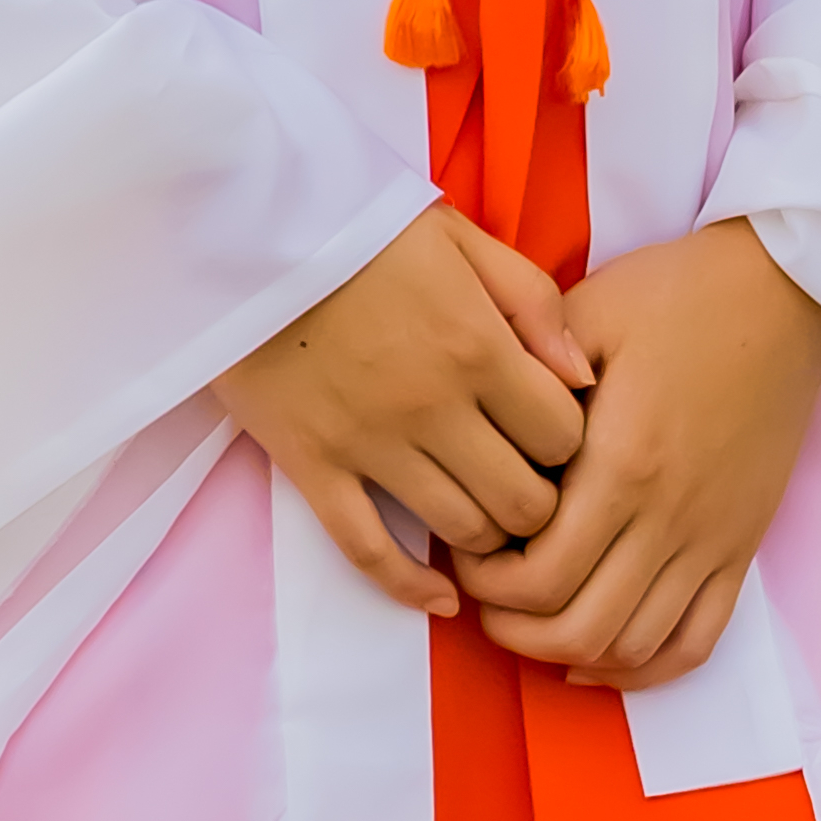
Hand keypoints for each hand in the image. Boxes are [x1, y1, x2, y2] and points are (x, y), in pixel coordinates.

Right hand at [218, 205, 593, 615]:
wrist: (237, 226)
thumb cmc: (356, 224)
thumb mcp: (460, 236)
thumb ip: (532, 302)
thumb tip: (582, 380)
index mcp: (477, 345)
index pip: (564, 439)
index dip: (572, 448)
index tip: (553, 438)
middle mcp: (433, 406)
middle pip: (525, 502)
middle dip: (540, 505)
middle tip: (528, 487)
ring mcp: (370, 443)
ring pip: (462, 532)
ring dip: (486, 538)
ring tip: (487, 520)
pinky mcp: (312, 465)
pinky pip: (368, 550)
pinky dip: (410, 585)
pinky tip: (442, 596)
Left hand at [456, 221, 820, 686]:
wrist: (783, 290)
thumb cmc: (678, 294)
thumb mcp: (585, 315)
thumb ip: (530, 380)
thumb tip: (488, 443)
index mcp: (622, 462)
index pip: (539, 576)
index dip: (486, 582)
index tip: (465, 550)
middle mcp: (668, 516)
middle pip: (578, 628)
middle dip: (513, 627)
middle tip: (486, 596)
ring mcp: (711, 539)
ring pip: (633, 647)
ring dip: (570, 652)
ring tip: (534, 620)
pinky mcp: (741, 547)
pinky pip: (696, 641)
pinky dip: (644, 669)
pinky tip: (600, 657)